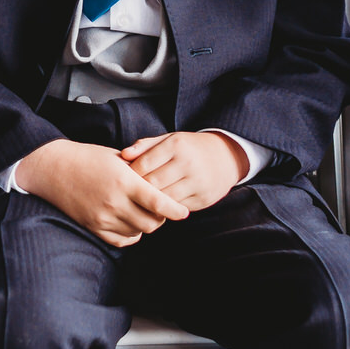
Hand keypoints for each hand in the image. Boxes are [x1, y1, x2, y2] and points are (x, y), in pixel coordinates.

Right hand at [17, 138, 188, 246]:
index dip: (175, 210)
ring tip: (143, 212)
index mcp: (123, 181)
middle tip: (161, 209)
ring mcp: (102, 217)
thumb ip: (140, 173)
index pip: (158, 202)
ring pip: (138, 232)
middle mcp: (114, 202)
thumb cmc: (88, 158)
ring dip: (145, 225)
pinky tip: (130, 222)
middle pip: (152, 223)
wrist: (54, 169)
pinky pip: (121, 240)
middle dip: (161, 218)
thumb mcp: (117, 158)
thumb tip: (163, 185)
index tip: (184, 212)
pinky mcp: (93, 227)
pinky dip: (131, 234)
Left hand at [118, 130, 246, 211]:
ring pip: (164, 199)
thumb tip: (123, 155)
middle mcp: (188, 163)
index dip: (130, 175)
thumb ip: (145, 146)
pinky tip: (159, 206)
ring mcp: (197, 182)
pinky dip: (166, 209)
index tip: (123, 179)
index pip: (144, 164)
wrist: (226, 158)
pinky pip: (177, 208)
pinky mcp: (203, 198)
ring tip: (141, 202)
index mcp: (176, 145)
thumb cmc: (190, 148)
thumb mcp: (169, 140)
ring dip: (151, 203)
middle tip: (129, 194)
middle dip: (138, 190)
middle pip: (152, 183)